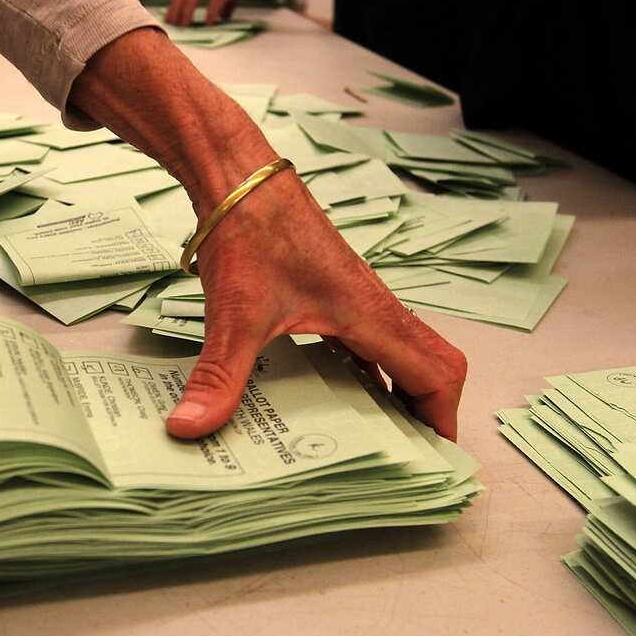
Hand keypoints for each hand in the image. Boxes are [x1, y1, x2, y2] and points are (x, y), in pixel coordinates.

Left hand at [168, 173, 465, 439]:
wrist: (239, 177)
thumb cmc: (250, 230)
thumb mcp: (234, 315)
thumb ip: (218, 376)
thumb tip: (191, 426)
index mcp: (370, 314)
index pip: (436, 372)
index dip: (444, 419)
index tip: (434, 459)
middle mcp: (374, 306)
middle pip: (432, 364)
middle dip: (429, 412)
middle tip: (408, 456)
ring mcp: (356, 299)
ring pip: (400, 353)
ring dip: (399, 393)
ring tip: (375, 439)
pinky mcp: (332, 293)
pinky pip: (368, 340)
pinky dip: (365, 372)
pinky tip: (331, 394)